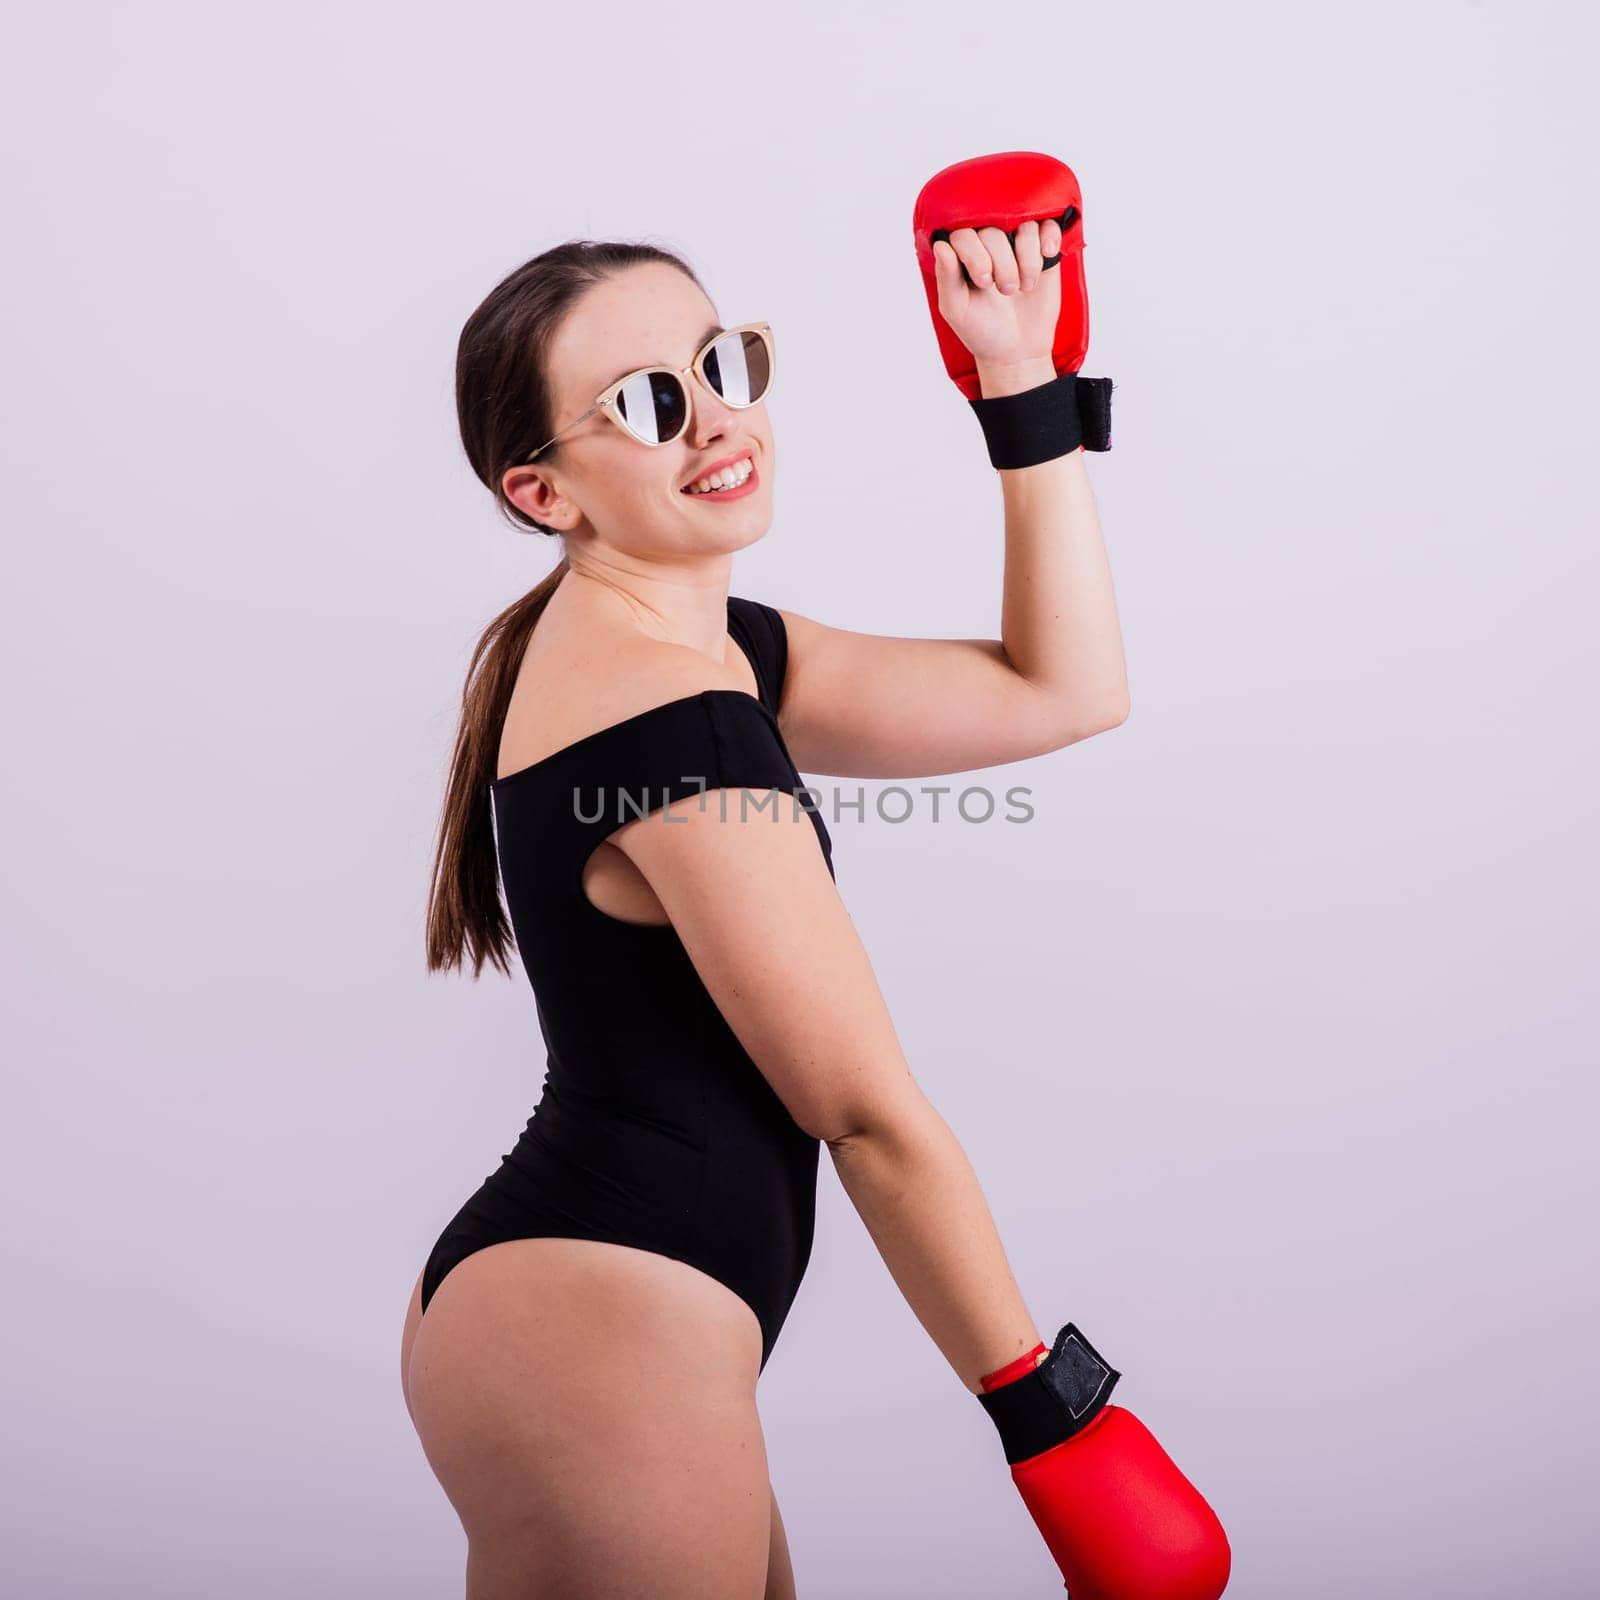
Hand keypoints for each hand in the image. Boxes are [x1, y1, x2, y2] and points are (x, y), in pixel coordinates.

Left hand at [929, 217, 1062, 370]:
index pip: (964, 233)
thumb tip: (941, 245)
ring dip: (1028, 256)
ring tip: (1026, 286)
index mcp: (962, 255)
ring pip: (1024, 225)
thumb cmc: (981, 329)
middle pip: (994, 229)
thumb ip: (946, 278)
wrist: (1017, 349)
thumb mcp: (957, 310)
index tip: (984, 283)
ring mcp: (1017, 243)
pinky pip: (1048, 224)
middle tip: (1006, 291)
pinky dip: (1049, 236)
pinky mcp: (1042, 248)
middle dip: (1003, 262)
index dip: (975, 254)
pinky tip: (1048, 255)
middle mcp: (987, 243)